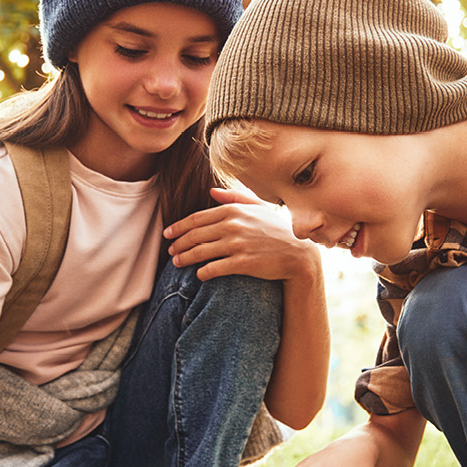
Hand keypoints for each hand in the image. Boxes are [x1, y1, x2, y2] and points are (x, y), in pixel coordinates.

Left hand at [164, 187, 320, 281]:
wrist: (298, 254)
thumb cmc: (277, 230)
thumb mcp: (258, 207)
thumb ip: (234, 198)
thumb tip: (211, 191)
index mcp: (233, 211)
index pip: (197, 218)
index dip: (178, 227)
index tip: (168, 234)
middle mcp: (233, 226)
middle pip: (195, 235)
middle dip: (178, 244)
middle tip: (170, 251)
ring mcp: (237, 245)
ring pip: (200, 252)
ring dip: (184, 258)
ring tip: (177, 263)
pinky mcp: (243, 263)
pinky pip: (214, 268)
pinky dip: (202, 272)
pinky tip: (198, 275)